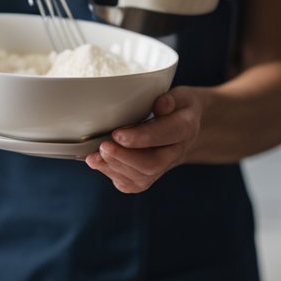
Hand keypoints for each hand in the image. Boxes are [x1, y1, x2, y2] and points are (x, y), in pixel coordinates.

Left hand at [84, 88, 205, 193]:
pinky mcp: (146, 179)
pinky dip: (110, 174)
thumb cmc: (176, 108)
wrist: (183, 131)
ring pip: (139, 178)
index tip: (118, 134)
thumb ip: (169, 100)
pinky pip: (129, 184)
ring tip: (94, 156)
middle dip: (124, 158)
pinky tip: (97, 162)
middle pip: (152, 164)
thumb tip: (160, 104)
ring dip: (114, 167)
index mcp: (185, 128)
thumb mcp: (179, 96)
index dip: (142, 137)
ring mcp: (162, 169)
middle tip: (103, 146)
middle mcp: (175, 154)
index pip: (167, 134)